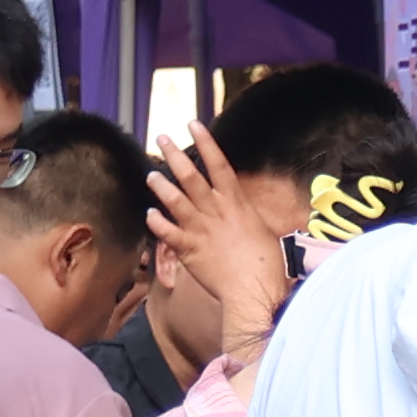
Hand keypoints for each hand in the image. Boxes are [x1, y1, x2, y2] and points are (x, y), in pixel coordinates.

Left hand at [151, 123, 288, 367]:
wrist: (254, 291)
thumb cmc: (268, 265)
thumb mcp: (263, 232)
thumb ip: (246, 218)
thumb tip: (244, 215)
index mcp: (236, 203)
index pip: (219, 165)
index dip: (205, 143)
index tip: (194, 124)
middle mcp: (215, 211)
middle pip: (191, 177)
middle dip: (175, 155)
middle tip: (162, 137)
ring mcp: (200, 230)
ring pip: (175, 200)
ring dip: (162, 186)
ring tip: (151, 174)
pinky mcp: (189, 250)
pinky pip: (167, 233)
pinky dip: (157, 223)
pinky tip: (149, 214)